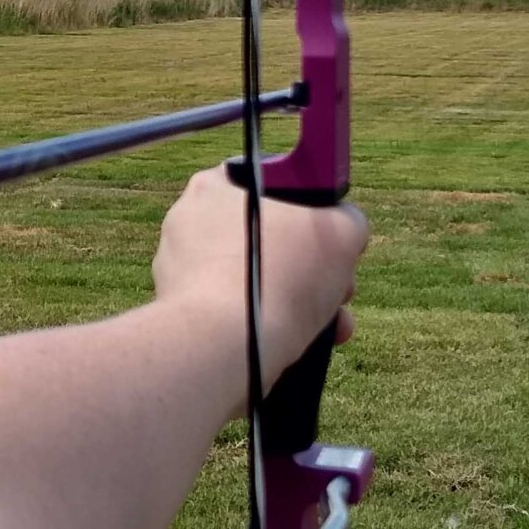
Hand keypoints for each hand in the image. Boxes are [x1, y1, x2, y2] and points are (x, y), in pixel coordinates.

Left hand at [152, 164, 368, 405]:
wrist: (225, 348)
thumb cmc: (280, 278)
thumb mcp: (340, 232)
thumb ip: (347, 219)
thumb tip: (345, 227)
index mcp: (214, 187)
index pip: (268, 180)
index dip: (308, 205)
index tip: (331, 232)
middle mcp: (189, 224)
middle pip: (270, 236)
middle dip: (314, 265)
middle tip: (341, 287)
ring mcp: (181, 271)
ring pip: (259, 278)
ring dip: (303, 301)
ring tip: (334, 326)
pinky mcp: (184, 314)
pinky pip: (239, 310)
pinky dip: (273, 324)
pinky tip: (306, 345)